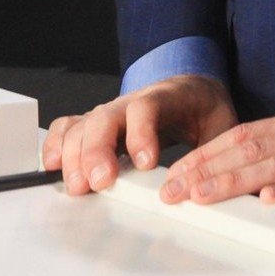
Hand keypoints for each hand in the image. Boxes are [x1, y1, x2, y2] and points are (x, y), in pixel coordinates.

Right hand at [43, 74, 236, 195]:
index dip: (141, 134)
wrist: (193, 89)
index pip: (147, 107)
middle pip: (105, 118)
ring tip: (79, 186)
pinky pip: (68, 128)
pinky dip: (56, 145)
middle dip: (98, 152)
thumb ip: (214, 150)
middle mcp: (131, 102)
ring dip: (74, 156)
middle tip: (100, 183)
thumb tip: (208, 183)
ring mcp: (111, 112)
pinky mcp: (96, 125)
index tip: (145, 163)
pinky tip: (53, 166)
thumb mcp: (221, 123)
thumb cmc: (204, 108)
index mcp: (166, 96)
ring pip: (82, 126)